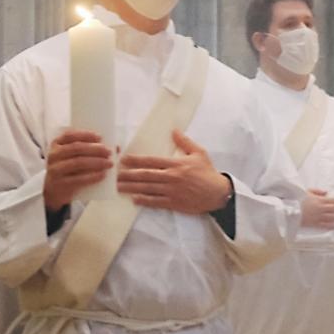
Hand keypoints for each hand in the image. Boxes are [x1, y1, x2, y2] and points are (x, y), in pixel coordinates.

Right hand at [43, 130, 113, 210]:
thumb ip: (89, 149)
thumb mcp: (73, 157)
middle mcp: (54, 155)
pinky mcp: (60, 184)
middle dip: (95, 149)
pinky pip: (79, 179)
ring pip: (78, 163)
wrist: (55, 191)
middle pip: (76, 148)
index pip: (70, 135)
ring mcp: (55, 170)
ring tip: (109, 163)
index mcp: (56, 144)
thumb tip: (116, 147)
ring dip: (96, 162)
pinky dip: (92, 176)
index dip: (85, 134)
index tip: (100, 137)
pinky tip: (103, 174)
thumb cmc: (69, 169)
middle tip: (109, 152)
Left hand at [117, 131, 232, 213]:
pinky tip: (134, 199)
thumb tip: (174, 130)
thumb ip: (184, 142)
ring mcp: (171, 191)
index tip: (123, 159)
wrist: (218, 193)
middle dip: (128, 174)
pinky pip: (156, 202)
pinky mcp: (174, 203)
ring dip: (132, 187)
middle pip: (145, 175)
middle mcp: (171, 177)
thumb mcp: (199, 153)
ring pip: (147, 188)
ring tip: (119, 187)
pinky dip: (144, 200)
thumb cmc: (208, 173)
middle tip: (115, 174)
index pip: (151, 161)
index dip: (136, 160)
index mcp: (176, 164)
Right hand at [301, 189, 333, 228]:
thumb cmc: (298, 199)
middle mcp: (320, 208)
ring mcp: (318, 216)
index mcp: (319, 200)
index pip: (332, 200)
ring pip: (331, 217)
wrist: (290, 209)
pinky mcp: (314, 223)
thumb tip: (326, 192)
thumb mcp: (307, 191)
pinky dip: (330, 226)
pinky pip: (324, 225)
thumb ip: (318, 191)